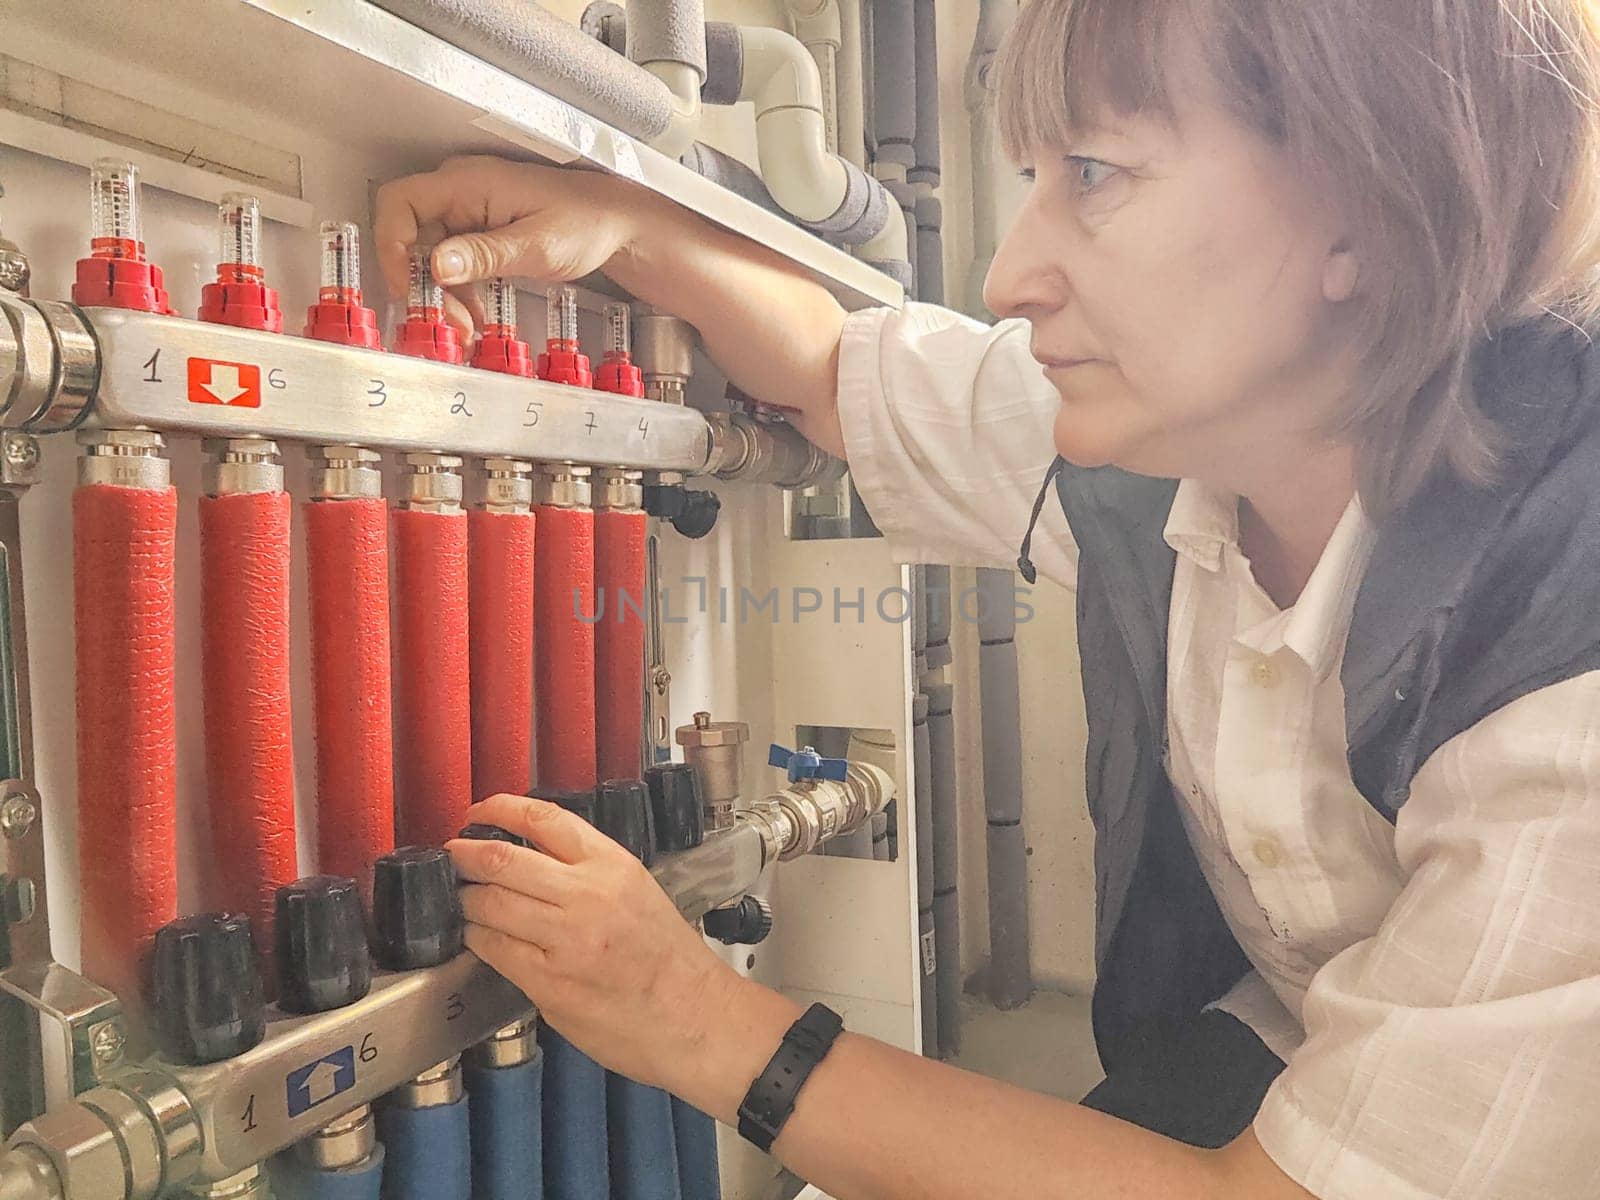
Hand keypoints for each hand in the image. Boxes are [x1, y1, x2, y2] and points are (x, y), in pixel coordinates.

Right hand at [372, 155, 672, 337]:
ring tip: (465, 327)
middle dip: (423, 284)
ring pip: (431, 255)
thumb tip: (436, 265)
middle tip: (447, 322)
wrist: (617, 224)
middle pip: (412, 236)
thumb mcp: (535, 245)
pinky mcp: (480, 232)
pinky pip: (453, 262)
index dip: (392, 245)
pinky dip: (459, 292)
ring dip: (442, 295)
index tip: (407, 287)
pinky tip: (475, 316)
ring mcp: (470, 211)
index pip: (400, 203)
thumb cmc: (588, 223)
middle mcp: (462, 192)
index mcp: (468, 183)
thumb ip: (484, 255)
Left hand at [446, 792, 743, 1089]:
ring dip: (465, 899)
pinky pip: (494, 950)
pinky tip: (477, 936)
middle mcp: (588, 896)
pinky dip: (477, 939)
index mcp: (613, 865)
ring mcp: (565, 940)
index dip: (499, 809)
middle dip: (464, 854)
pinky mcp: (549, 983)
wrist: (693, 1018)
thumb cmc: (669, 961)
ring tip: (462, 898)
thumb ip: (587, 870)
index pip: (544, 818)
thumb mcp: (637, 890)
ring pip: (489, 903)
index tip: (478, 813)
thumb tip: (530, 859)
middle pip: (502, 859)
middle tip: (452, 855)